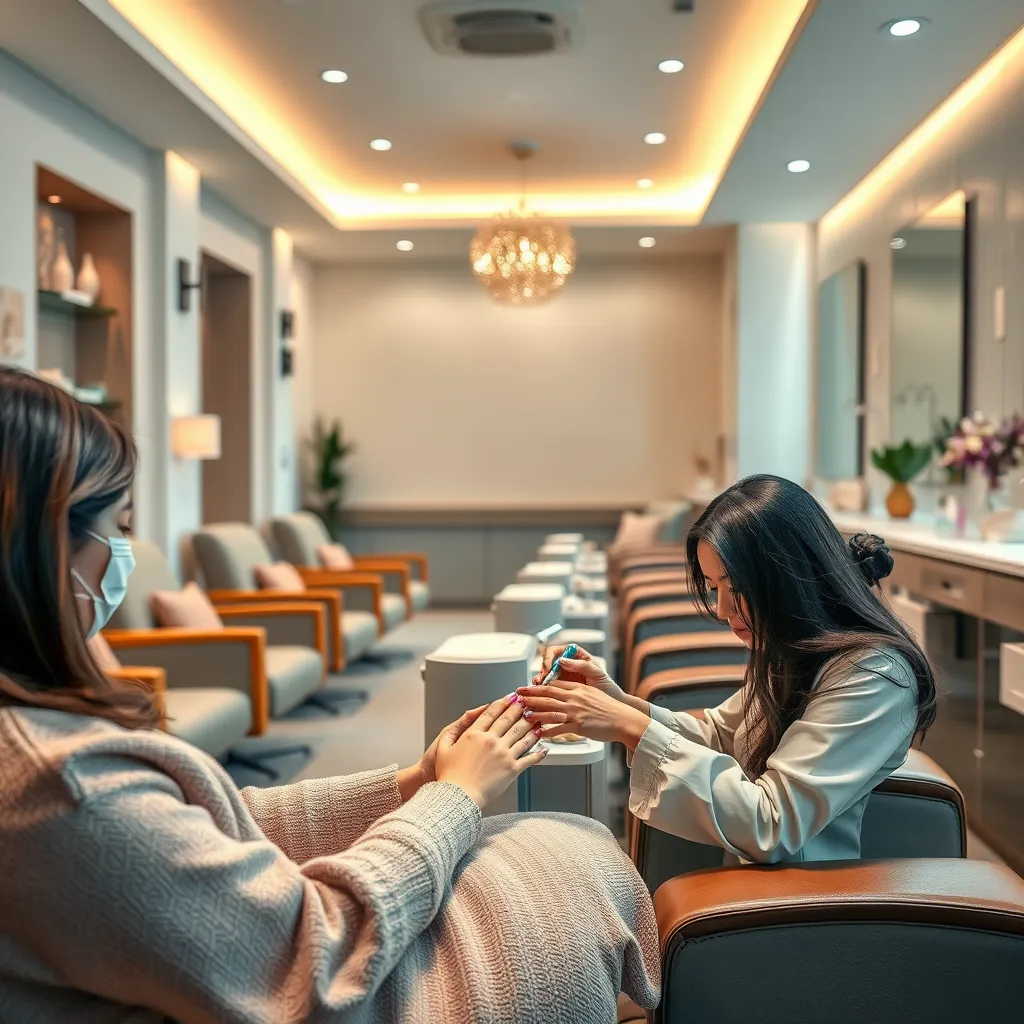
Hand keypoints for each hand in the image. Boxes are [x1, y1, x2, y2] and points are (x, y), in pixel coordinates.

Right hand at [434, 695, 550, 808]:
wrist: (458, 796)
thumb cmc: (449, 775)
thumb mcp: (443, 747)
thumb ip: (453, 730)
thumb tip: (465, 718)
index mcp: (474, 734)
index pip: (491, 713)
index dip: (502, 703)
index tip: (509, 697)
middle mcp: (491, 741)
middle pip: (509, 720)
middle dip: (520, 708)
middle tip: (527, 702)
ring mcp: (504, 754)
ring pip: (522, 735)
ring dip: (532, 725)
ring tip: (539, 719)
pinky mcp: (512, 769)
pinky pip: (529, 758)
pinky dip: (538, 752)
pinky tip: (544, 748)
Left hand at [516, 679, 650, 748]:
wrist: (624, 720)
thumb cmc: (609, 709)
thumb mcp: (592, 694)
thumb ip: (577, 692)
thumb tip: (564, 694)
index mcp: (578, 689)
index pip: (554, 685)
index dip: (538, 686)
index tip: (528, 687)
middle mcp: (575, 698)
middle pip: (547, 695)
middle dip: (530, 695)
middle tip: (518, 695)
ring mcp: (576, 712)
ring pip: (550, 711)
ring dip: (534, 712)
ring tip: (523, 714)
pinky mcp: (579, 725)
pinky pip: (559, 728)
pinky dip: (547, 731)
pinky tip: (538, 733)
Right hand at [532, 645, 625, 701]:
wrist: (611, 704)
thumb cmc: (608, 687)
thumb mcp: (598, 674)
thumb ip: (582, 665)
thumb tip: (563, 660)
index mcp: (577, 656)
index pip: (557, 650)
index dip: (550, 657)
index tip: (549, 668)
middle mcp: (568, 664)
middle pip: (548, 662)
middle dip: (542, 670)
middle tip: (541, 680)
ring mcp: (564, 677)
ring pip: (546, 674)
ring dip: (540, 680)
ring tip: (539, 687)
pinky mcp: (561, 689)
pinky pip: (549, 687)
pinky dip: (543, 690)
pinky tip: (542, 694)